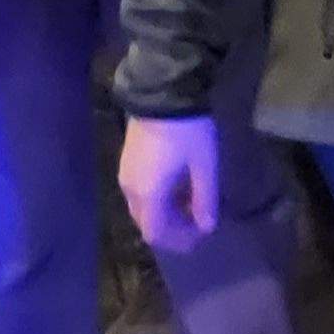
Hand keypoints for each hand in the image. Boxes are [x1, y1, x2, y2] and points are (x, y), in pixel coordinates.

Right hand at [117, 114, 220, 252]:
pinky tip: (179, 189)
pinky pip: (140, 192)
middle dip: (172, 229)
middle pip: (147, 222)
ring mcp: (126, 173)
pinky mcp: (128, 160)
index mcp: (148, 194)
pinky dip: (158, 199)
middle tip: (198, 226)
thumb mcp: (204, 165)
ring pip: (142, 207)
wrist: (164, 93)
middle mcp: (130, 189)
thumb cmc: (188, 132)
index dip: (178, 240)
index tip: (201, 237)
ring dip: (166, 214)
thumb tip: (207, 227)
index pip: (156, 232)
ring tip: (192, 207)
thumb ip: (204, 198)